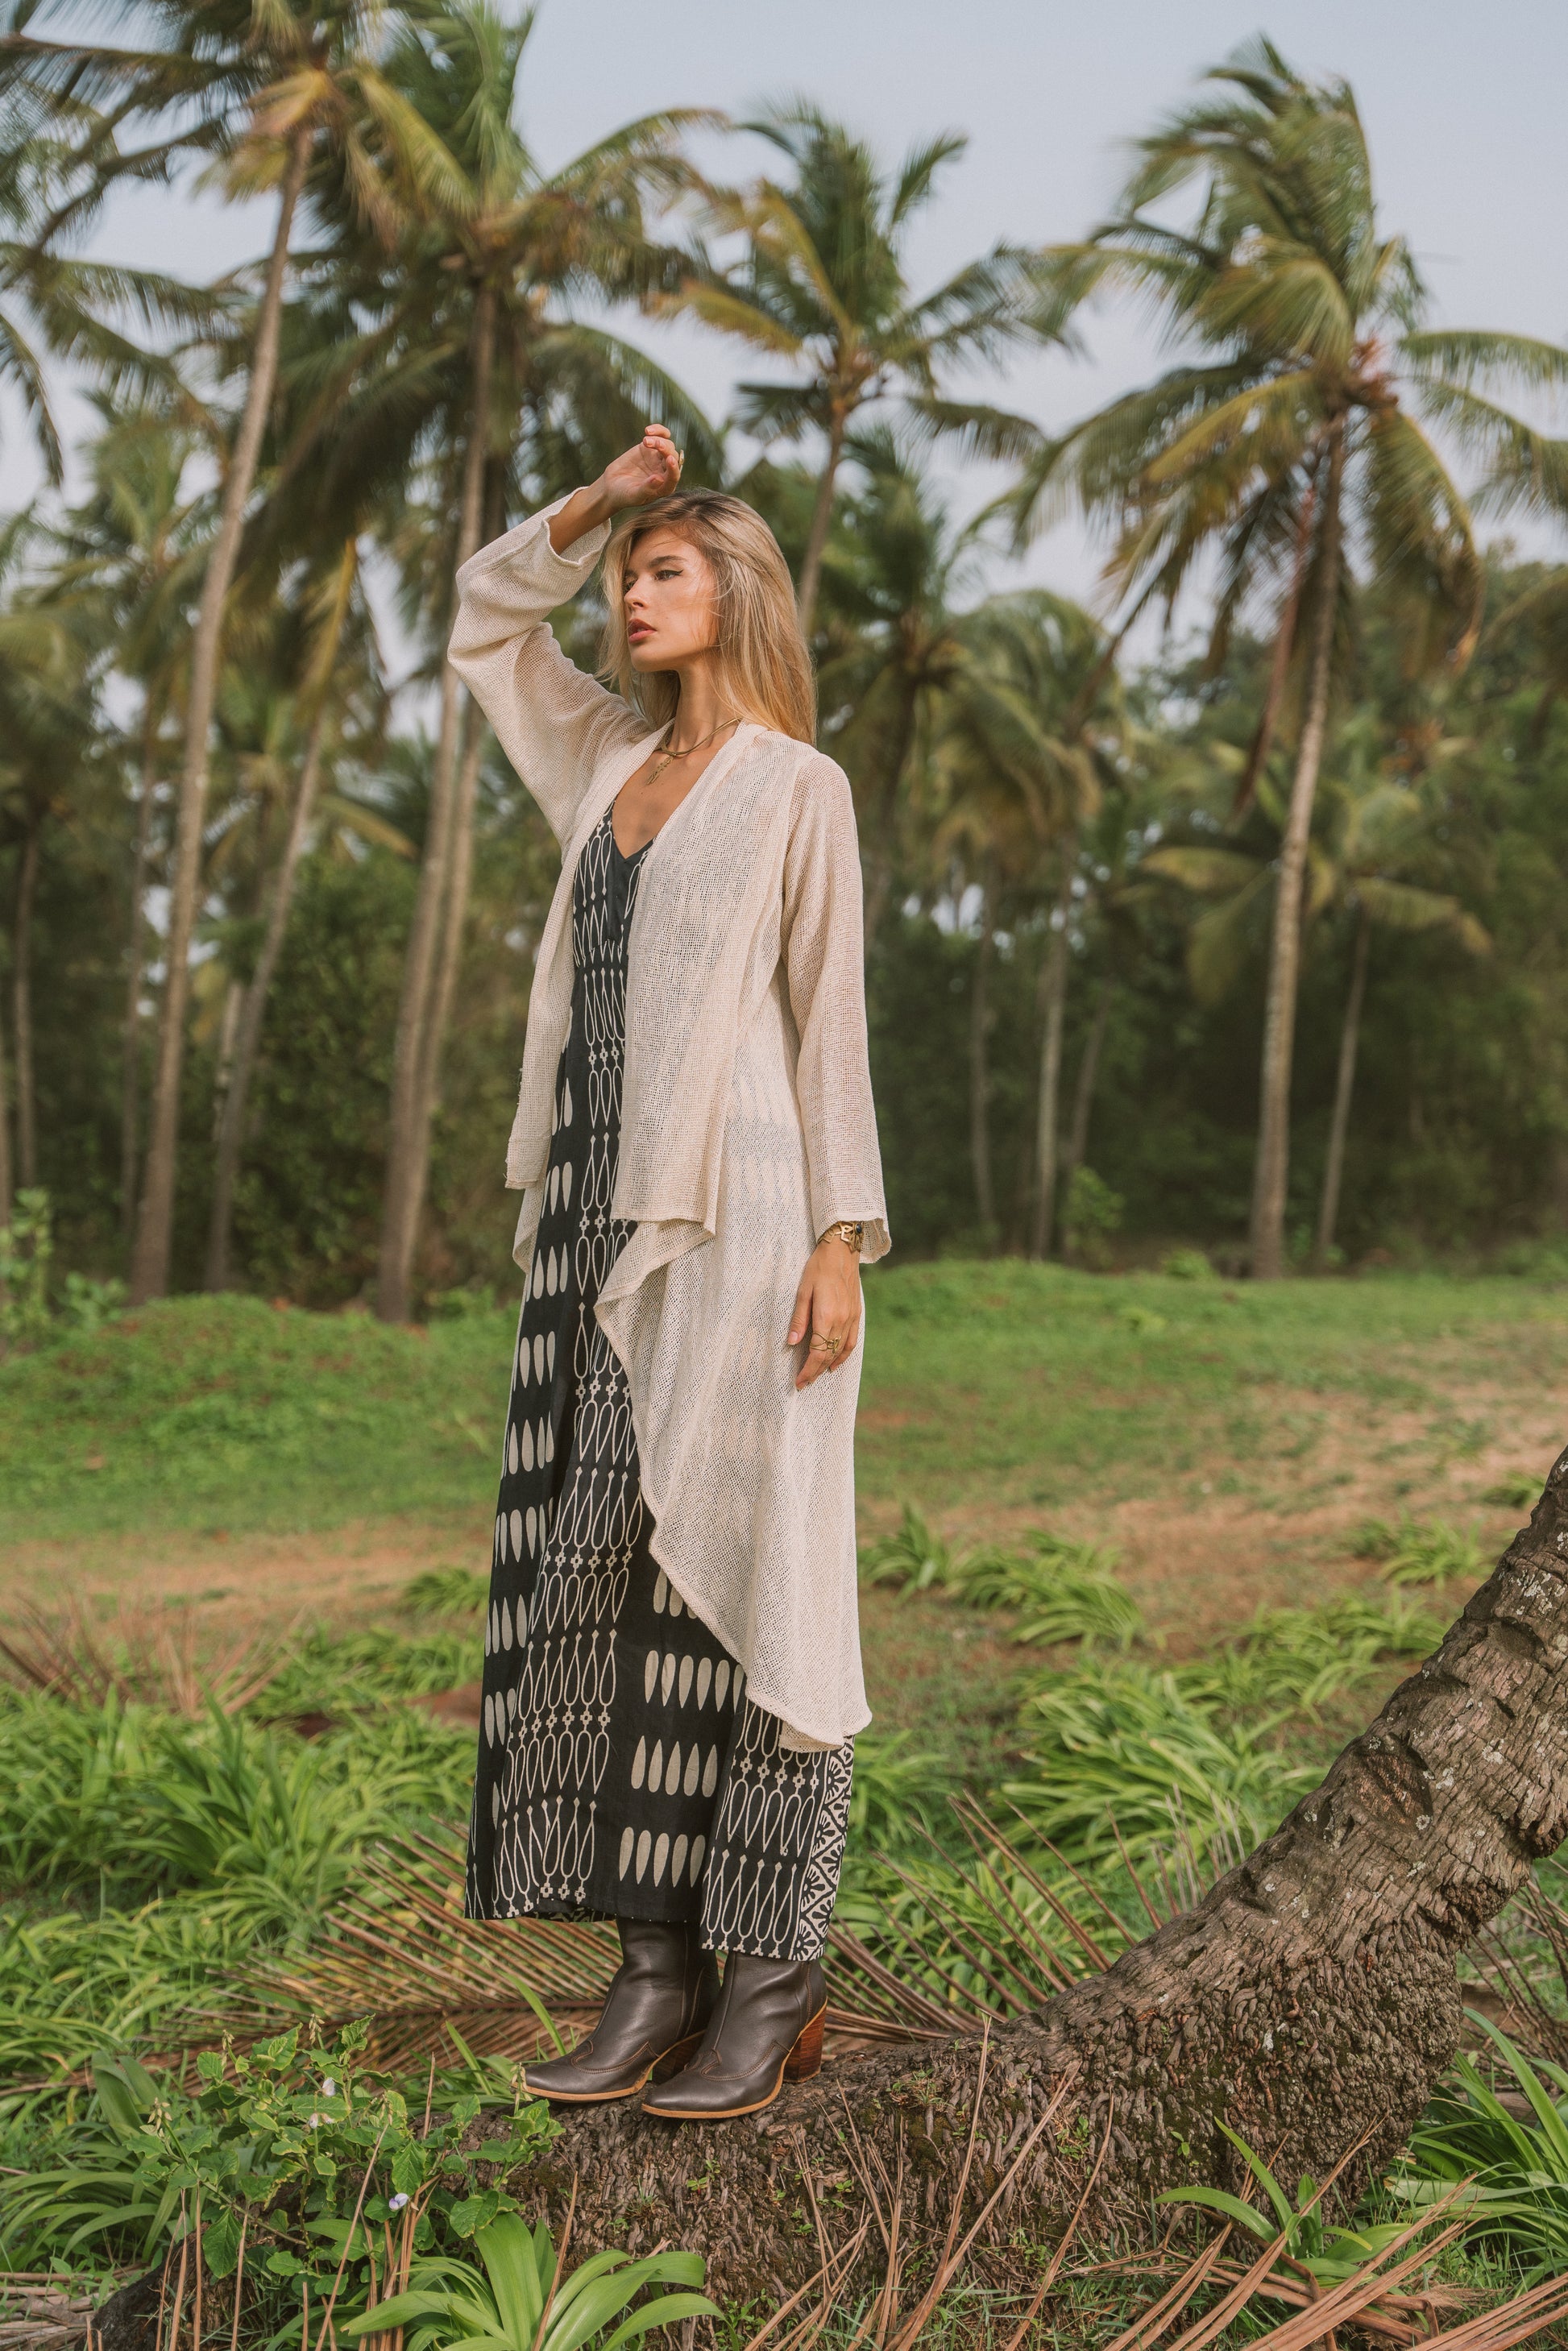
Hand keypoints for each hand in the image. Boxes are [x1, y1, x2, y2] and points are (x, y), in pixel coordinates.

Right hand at [598, 423, 682, 514]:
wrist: (611, 486)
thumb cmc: (624, 495)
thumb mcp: (634, 495)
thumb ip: (647, 489)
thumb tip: (659, 479)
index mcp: (665, 487)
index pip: (674, 477)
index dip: (673, 468)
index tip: (669, 459)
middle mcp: (665, 472)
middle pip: (672, 457)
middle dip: (664, 449)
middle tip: (648, 444)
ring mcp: (658, 459)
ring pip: (668, 445)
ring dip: (658, 440)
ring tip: (644, 441)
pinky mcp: (650, 448)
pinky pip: (661, 436)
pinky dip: (658, 430)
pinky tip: (648, 430)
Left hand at [787, 1237, 860, 1391]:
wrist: (842, 1251)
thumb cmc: (818, 1268)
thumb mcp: (803, 1292)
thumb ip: (799, 1320)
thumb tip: (791, 1343)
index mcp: (827, 1316)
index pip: (817, 1352)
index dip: (807, 1370)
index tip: (798, 1382)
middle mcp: (842, 1321)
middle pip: (828, 1355)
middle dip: (815, 1372)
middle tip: (803, 1383)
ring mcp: (852, 1318)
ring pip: (841, 1351)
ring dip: (828, 1366)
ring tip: (816, 1376)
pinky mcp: (856, 1314)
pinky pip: (852, 1341)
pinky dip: (844, 1355)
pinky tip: (836, 1363)